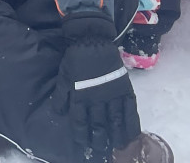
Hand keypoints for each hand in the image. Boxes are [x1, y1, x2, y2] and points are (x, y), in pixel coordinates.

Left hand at [60, 19, 138, 158]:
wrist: (93, 39)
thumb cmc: (76, 57)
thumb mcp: (64, 75)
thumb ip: (61, 95)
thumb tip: (57, 113)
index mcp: (80, 95)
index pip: (80, 122)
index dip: (81, 136)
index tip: (83, 145)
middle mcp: (96, 98)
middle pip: (99, 125)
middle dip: (99, 140)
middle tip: (100, 150)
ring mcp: (112, 93)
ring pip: (115, 120)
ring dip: (116, 136)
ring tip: (117, 148)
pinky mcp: (124, 88)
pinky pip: (130, 110)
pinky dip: (132, 124)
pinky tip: (132, 135)